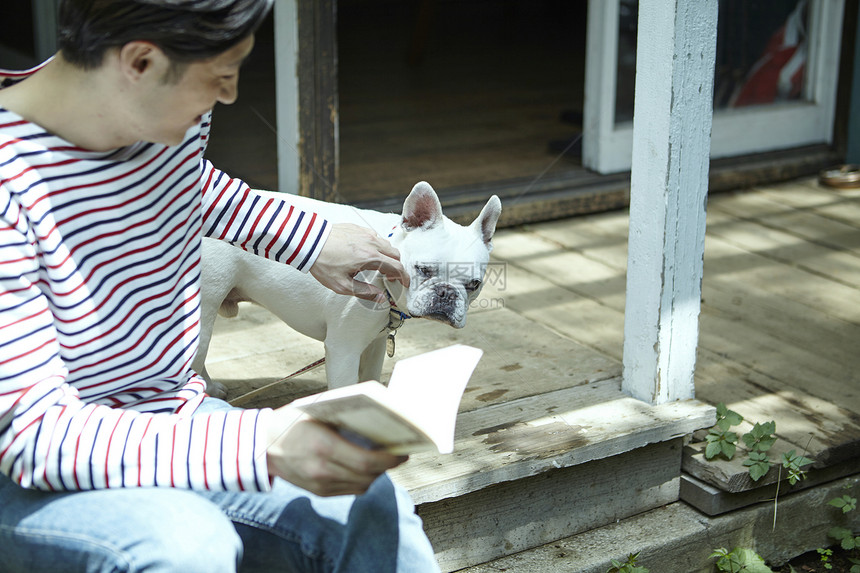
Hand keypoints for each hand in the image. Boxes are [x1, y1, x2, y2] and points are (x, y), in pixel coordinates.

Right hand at [265, 405, 407, 495]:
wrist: (261, 447)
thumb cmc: (291, 422)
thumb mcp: (316, 412)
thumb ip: (344, 417)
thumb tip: (377, 419)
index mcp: (324, 447)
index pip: (366, 461)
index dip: (389, 459)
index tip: (402, 452)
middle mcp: (322, 470)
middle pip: (367, 475)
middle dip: (387, 466)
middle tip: (399, 454)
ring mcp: (320, 485)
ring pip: (361, 486)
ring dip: (377, 474)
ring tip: (384, 460)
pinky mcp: (319, 492)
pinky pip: (350, 490)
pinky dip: (363, 480)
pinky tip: (366, 468)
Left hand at [309, 223, 409, 302]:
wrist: (308, 242)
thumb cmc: (324, 264)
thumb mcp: (343, 285)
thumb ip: (365, 292)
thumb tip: (382, 298)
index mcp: (371, 258)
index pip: (397, 268)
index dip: (404, 278)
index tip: (404, 284)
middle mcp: (372, 243)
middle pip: (395, 254)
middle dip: (397, 267)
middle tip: (390, 278)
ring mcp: (365, 233)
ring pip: (386, 244)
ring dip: (387, 256)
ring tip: (378, 266)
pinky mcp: (357, 228)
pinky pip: (374, 236)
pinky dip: (377, 246)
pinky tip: (366, 253)